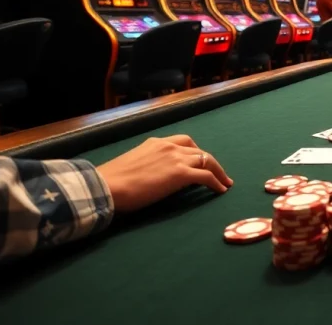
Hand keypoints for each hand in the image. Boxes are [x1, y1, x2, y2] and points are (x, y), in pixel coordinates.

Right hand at [97, 135, 231, 212]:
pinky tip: (221, 190)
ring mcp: (177, 158)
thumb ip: (147, 165)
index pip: (184, 142)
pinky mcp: (181, 174)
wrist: (106, 186)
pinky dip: (216, 182)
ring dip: (218, 172)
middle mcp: (169, 146)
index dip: (195, 152)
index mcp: (156, 143)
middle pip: (199, 151)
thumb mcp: (133, 164)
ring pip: (207, 160)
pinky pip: (207, 176)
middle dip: (210, 161)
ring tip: (225, 182)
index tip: (200, 161)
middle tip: (217, 173)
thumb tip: (151, 176)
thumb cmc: (112, 181)